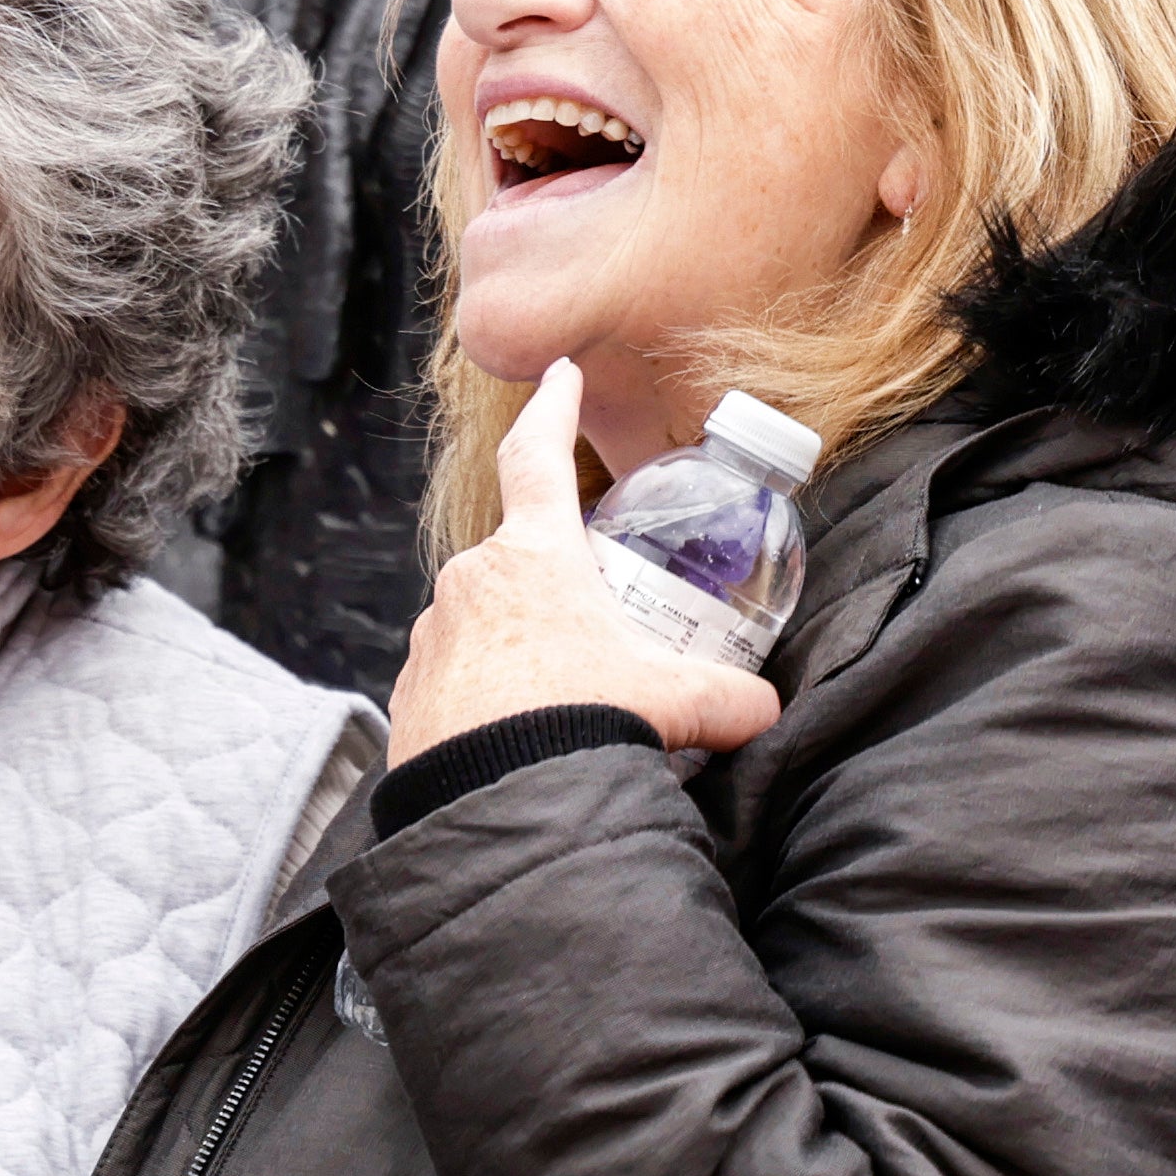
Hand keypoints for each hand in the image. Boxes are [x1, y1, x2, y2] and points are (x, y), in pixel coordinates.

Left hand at [385, 360, 783, 762]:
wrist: (494, 801)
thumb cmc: (581, 727)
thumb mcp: (681, 702)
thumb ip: (732, 694)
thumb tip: (765, 705)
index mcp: (533, 557)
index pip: (540, 457)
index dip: (552, 410)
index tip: (555, 373)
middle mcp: (471, 580)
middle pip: (522, 564)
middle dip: (560, 591)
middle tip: (598, 634)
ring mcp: (431, 633)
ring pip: (487, 624)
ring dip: (525, 651)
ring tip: (566, 705)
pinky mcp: (410, 688)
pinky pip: (458, 676)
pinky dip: (490, 696)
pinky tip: (521, 735)